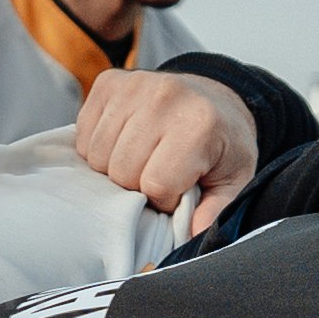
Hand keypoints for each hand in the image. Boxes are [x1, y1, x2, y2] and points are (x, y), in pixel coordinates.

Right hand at [73, 64, 261, 229]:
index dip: (163, 198)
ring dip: (114, 168)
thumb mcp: (235, 178)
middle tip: (158, 175)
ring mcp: (133, 85)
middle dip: (137, 185)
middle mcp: (164, 97)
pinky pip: (84, 135)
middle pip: (121, 170)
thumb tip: (194, 235)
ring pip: (97, 155)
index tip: (177, 190)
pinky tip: (125, 142)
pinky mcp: (109, 82)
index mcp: (199, 123)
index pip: (155, 183)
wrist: (214, 97)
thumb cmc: (221, 142)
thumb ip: (217, 210)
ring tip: (142, 160)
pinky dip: (99, 147)